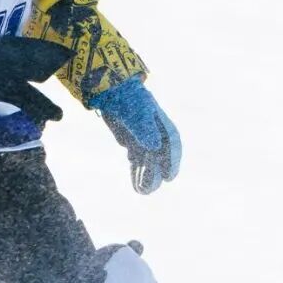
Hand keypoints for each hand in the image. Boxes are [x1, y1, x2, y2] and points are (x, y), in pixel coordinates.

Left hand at [91, 77, 181, 194]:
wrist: (109, 90)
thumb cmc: (125, 97)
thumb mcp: (134, 111)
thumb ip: (144, 127)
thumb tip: (154, 146)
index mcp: (160, 123)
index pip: (172, 143)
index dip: (173, 161)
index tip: (169, 177)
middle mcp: (154, 132)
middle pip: (160, 156)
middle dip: (157, 173)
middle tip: (151, 188)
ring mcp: (144, 138)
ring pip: (149, 161)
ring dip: (147, 176)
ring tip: (142, 192)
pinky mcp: (132, 142)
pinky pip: (137, 161)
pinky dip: (137, 172)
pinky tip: (136, 185)